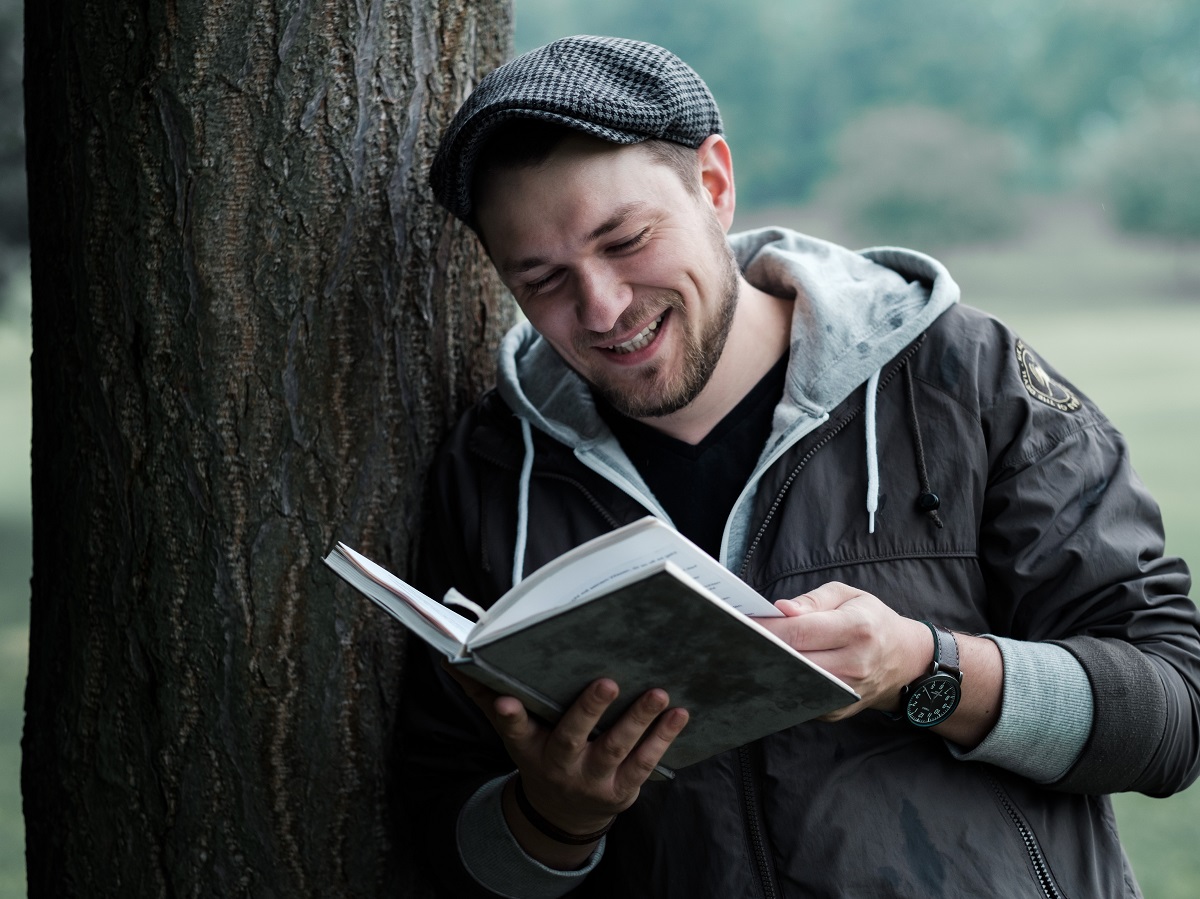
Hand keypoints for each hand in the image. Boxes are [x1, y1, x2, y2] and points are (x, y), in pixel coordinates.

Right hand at [444, 665, 688, 864]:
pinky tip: (679, 713)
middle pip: (571, 737)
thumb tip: (451, 658)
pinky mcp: (622, 789)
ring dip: (638, 721)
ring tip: (656, 693)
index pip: (514, 728)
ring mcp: (593, 779)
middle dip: (588, 711)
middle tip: (606, 682)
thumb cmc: (539, 751)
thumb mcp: (512, 730)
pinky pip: (645, 763)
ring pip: (616, 749)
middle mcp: (559, 764)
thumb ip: (485, 693)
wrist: (564, 812)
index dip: (509, 715)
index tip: (506, 699)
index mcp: (528, 745)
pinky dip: (663, 738)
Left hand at [755, 582, 930, 719]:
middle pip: (794, 661)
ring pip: (794, 684)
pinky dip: (782, 685)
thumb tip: (781, 610)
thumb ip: (813, 601)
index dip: (768, 628)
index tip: (740, 622)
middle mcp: (854, 665)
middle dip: (762, 649)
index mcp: (857, 629)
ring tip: (747, 654)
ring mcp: (846, 693)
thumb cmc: (871, 620)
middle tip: (734, 638)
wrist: (904, 659)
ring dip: (769, 669)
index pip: (801, 631)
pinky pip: (800, 699)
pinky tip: (768, 671)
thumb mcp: (848, 596)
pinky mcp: (837, 711)